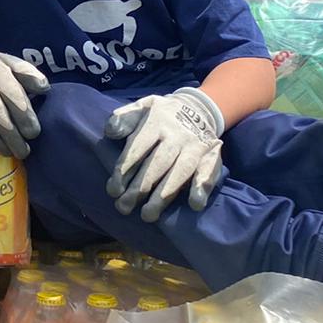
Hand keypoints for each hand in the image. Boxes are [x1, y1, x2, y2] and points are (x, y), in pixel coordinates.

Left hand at [103, 87, 224, 221]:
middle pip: (157, 164)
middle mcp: (177, 134)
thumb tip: (111, 132)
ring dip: (164, 196)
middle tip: (123, 207)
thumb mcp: (141, 107)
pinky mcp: (211, 155)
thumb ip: (124, 118)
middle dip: (139, 188)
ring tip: (148, 215)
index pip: (138, 147)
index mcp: (157, 121)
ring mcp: (195, 145)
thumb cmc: (161, 114)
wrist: (198, 107)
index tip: (113, 190)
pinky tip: (195, 204)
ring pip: (180, 172)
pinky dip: (203, 186)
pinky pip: (209, 171)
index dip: (124, 169)